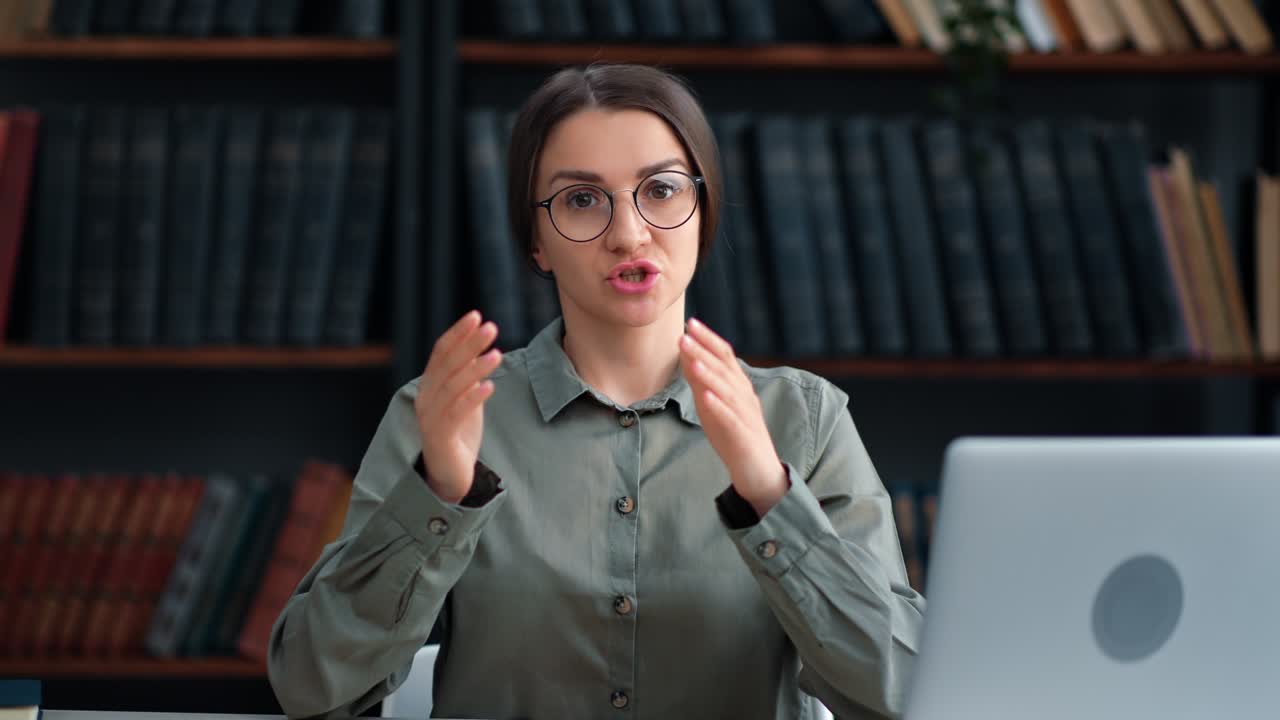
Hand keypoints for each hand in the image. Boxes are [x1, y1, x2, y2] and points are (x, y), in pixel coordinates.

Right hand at [415, 310, 501, 503]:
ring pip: (452, 387)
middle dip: (469, 344)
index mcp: (430, 384)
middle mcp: (426, 397)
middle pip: (447, 364)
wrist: (449, 474)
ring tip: (496, 355)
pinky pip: (456, 414)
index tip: (476, 316)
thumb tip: (481, 346)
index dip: (458, 333)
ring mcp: (431, 418)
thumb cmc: (459, 432)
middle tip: (491, 327)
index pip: (441, 352)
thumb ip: (467, 375)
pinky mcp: (441, 437)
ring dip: (475, 368)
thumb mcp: (465, 397)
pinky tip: (490, 386)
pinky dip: (472, 398)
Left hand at [678, 317, 788, 516]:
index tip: (690, 324)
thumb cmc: (734, 435)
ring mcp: (746, 415)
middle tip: (684, 335)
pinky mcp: (743, 436)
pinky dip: (719, 406)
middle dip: (704, 351)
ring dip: (710, 374)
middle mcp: (745, 396)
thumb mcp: (714, 405)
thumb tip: (687, 357)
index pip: (725, 355)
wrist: (758, 471)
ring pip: (728, 390)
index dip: (709, 339)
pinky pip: (731, 419)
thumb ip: (703, 382)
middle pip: (726, 368)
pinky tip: (706, 396)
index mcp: (738, 386)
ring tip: (692, 360)